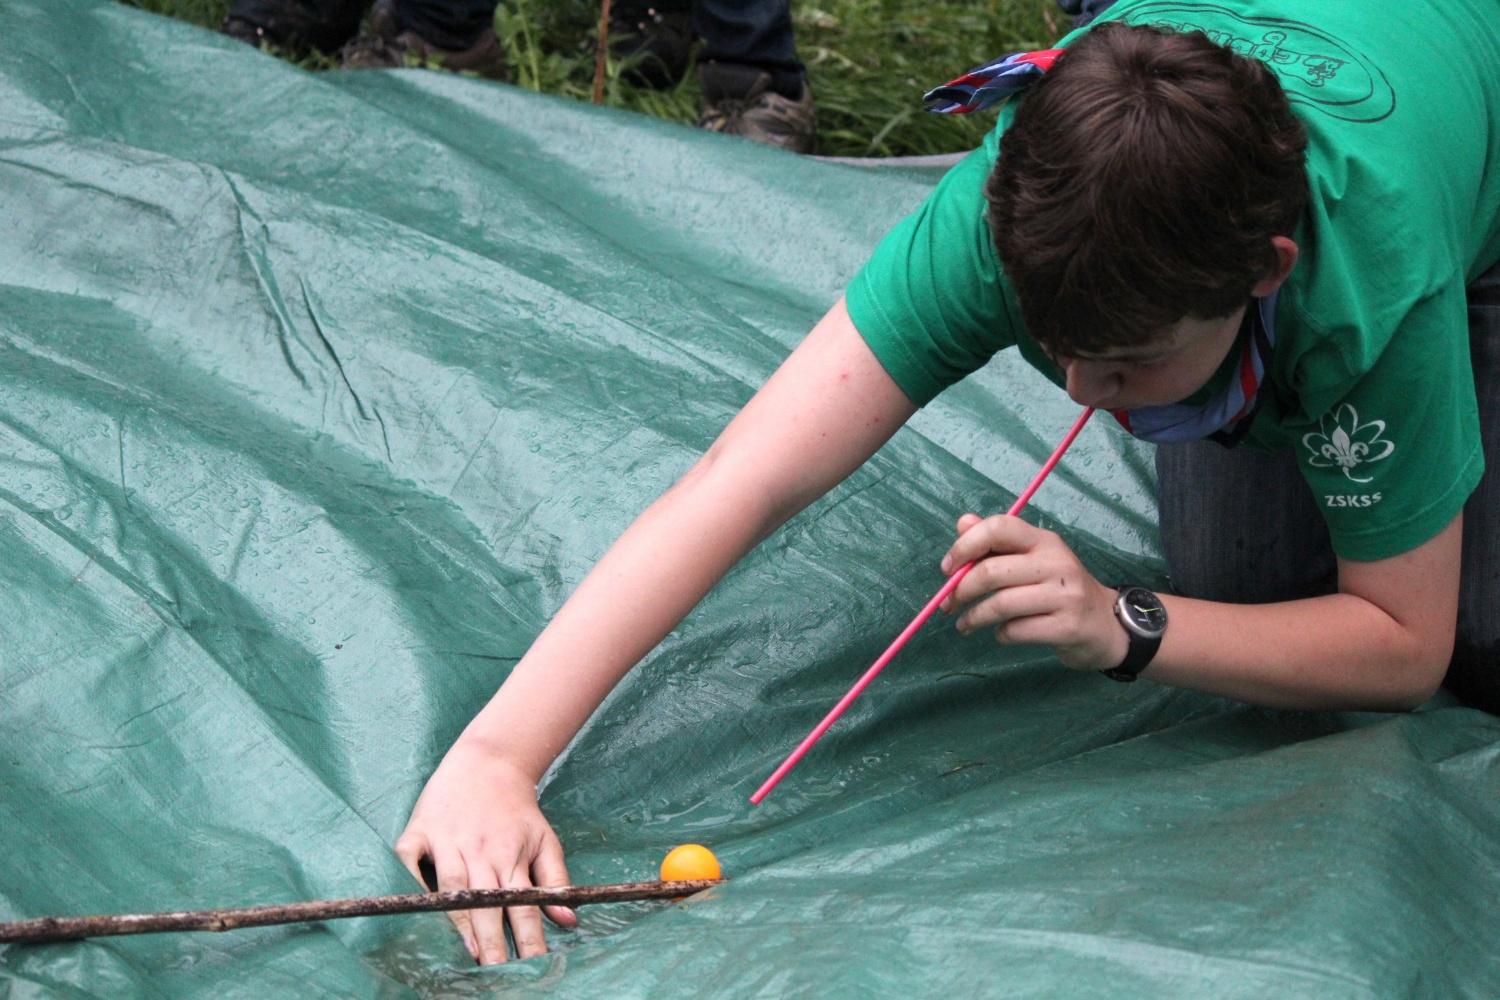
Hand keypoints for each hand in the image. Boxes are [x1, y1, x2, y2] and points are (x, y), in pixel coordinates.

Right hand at [395, 741, 576, 964]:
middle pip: (486, 903)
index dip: (528, 939)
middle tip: (497, 973)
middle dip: (493, 941)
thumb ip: (555, 880)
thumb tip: (569, 920)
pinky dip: (411, 881)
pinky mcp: (419, 830)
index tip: (533, 966)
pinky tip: (415, 908)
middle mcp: (480, 851)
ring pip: (453, 888)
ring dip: (460, 921)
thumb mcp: (545, 839)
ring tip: (468, 952)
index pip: (522, 906)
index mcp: (512, 856)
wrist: (490, 759)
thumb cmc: (517, 807)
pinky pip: (410, 860)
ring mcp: (448, 839)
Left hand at [938, 513, 1127, 670]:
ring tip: (964, 624)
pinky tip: (1000, 634)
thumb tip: (963, 522)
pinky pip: (1017, 631)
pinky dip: (1000, 634)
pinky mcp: (1067, 627)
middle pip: (993, 571)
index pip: (1000, 527)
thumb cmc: (1059, 590)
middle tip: (949, 603)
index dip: (966, 545)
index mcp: (1044, 541)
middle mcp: (1057, 563)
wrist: (1105, 625)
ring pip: (1001, 604)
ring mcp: (1065, 596)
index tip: (947, 568)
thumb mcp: (1033, 560)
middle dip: (961, 590)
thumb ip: (996, 543)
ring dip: (974, 617)